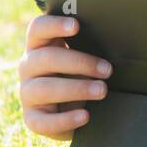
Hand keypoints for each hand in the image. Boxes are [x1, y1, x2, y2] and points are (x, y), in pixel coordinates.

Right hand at [17, 14, 112, 140]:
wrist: (77, 111)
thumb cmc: (84, 75)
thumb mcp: (86, 59)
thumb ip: (91, 46)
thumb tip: (119, 36)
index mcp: (40, 46)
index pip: (38, 29)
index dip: (54, 25)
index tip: (76, 26)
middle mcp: (29, 67)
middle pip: (46, 58)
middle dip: (80, 62)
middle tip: (107, 70)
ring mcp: (27, 93)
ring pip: (44, 88)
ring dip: (77, 88)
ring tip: (102, 90)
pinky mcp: (32, 118)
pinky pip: (43, 121)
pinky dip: (65, 119)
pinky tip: (85, 116)